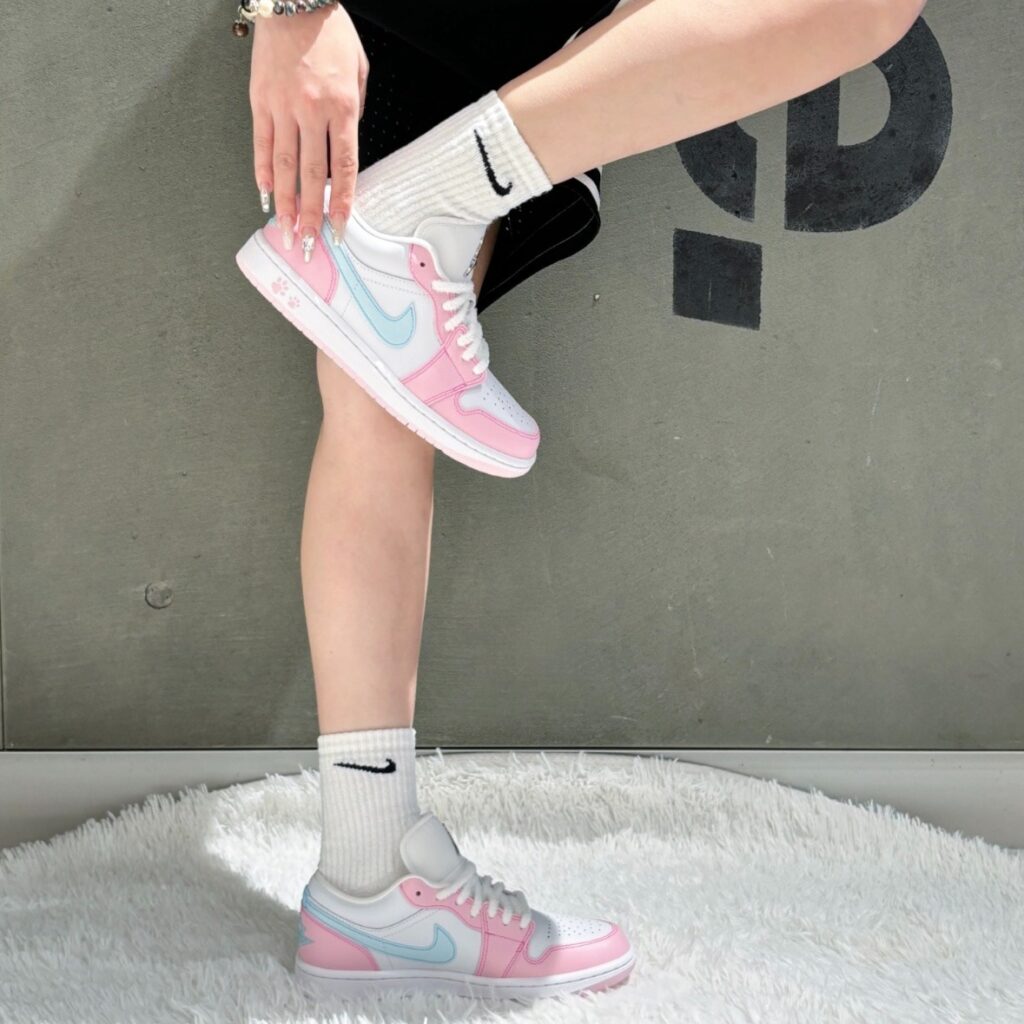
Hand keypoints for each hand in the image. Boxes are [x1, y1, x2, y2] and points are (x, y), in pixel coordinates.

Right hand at [249, 4, 367, 255]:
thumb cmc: (329, 32)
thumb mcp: (359, 72)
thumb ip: (354, 114)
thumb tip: (344, 147)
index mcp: (341, 107)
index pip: (343, 167)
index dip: (341, 202)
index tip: (340, 228)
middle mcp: (310, 111)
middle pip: (311, 175)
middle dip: (311, 215)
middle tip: (310, 245)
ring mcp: (281, 106)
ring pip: (282, 165)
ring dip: (285, 204)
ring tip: (286, 232)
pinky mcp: (259, 100)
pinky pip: (260, 143)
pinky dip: (261, 172)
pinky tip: (265, 195)